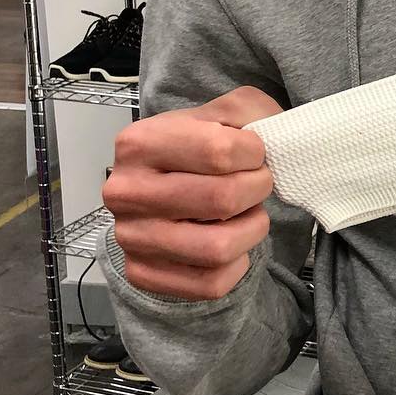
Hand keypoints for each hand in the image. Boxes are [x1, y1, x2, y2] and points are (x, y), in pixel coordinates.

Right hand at [103, 87, 282, 298]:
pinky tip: (231, 238)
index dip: (255, 153)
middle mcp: (126, 192)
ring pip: (218, 248)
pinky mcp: (143, 274)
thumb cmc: (199, 146)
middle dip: (257, 189)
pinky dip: (236, 263)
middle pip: (222, 200)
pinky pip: (210, 283)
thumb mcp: (224, 112)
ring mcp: (131, 237)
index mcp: (140, 142)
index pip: (219, 152)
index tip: (254, 153)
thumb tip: (269, 138)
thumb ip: (249, 111)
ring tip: (248, 212)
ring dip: (251, 228)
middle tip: (257, 182)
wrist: (164, 183)